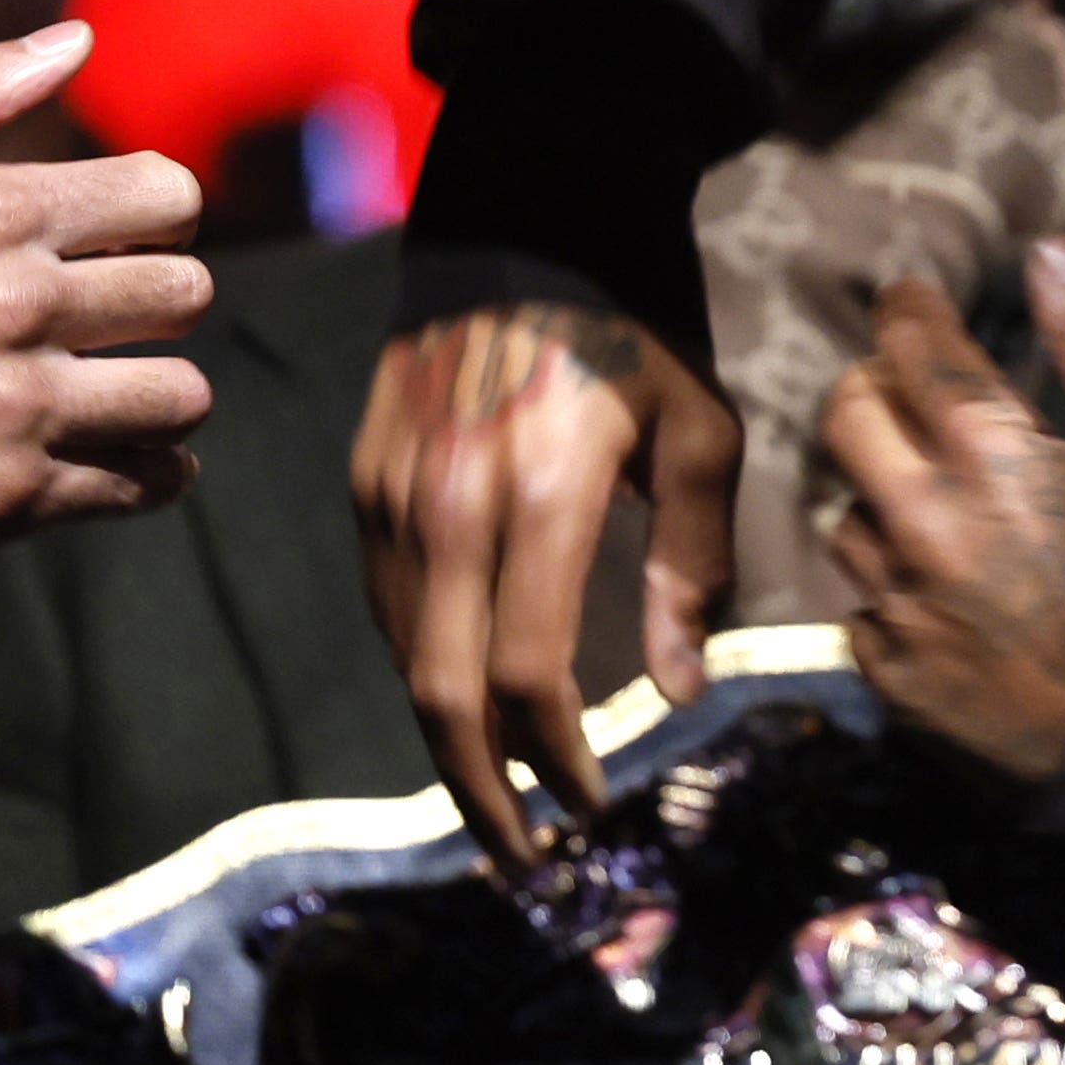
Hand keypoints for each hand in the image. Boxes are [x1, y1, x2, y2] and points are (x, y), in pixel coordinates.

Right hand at [0, 24, 212, 565]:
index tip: (126, 228)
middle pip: (185, 294)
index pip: (166, 196)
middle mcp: (21, 311)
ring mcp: (20, 411)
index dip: (159, 207)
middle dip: (163, 292)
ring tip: (121, 382)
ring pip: (181, 396)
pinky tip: (117, 450)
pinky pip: (139, 485)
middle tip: (118, 308)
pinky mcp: (8, 498)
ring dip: (163, 385)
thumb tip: (73, 40)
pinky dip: (147, 469)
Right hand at [353, 302, 737, 866]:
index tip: (594, 806)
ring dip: (449, 739)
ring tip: (501, 794)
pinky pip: (388, 600)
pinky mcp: (365, 472)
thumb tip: (679, 688)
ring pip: (405, 655)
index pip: (526, 676)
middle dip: (480, 795)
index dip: (558, 761)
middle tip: (523, 862)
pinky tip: (469, 696)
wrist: (530, 202)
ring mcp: (392, 487)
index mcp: (538, 494)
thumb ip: (693, 565)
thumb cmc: (637, 317)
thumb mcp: (700, 431)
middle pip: (441, 694)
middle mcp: (448, 502)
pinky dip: (426, 666)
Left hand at [821, 246, 1064, 786]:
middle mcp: (925, 521)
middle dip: (872, 384)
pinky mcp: (896, 679)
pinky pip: (862, 608)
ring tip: (925, 495)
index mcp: (994, 455)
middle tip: (907, 387)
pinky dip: (889, 587)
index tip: (912, 300)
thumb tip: (1051, 252)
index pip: (914, 347)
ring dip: (876, 491)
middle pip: (847, 417)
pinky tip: (934, 590)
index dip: (909, 310)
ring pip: (845, 514)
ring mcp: (902, 606)